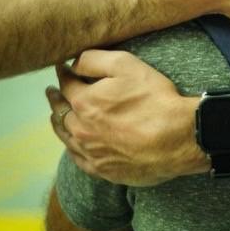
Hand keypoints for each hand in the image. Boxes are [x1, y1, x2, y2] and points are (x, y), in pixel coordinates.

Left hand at [46, 50, 203, 185]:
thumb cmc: (154, 99)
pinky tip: (74, 144)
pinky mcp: (103, 170)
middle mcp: (81, 129)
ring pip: (66, 137)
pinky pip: (78, 159)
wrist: (178, 138)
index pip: (66, 85)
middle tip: (51, 92)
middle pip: (61, 112)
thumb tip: (74, 63)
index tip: (62, 69)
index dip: (63, 74)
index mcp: (84, 103)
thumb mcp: (126, 65)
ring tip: (56, 116)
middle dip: (56, 99)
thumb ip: (94, 60)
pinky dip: (72, 148)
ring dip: (59, 123)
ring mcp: (91, 152)